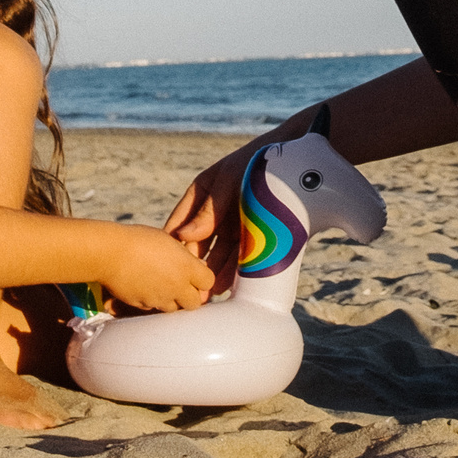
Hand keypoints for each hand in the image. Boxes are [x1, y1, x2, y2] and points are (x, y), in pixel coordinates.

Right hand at [100, 224, 215, 311]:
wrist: (110, 253)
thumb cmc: (139, 240)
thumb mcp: (168, 241)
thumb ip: (185, 257)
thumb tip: (197, 266)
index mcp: (187, 268)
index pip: (209, 282)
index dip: (202, 279)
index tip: (195, 274)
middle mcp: (177, 287)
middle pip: (195, 303)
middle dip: (190, 296)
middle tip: (180, 285)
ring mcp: (161, 299)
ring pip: (175, 309)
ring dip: (171, 301)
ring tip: (160, 286)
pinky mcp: (144, 306)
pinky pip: (154, 309)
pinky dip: (152, 302)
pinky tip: (144, 288)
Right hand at [164, 140, 264, 294]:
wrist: (296, 162)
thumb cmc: (255, 164)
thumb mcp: (228, 182)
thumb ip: (208, 210)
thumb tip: (183, 237)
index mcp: (201, 194)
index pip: (178, 223)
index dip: (170, 244)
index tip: (162, 265)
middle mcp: (214, 212)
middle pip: (198, 243)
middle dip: (192, 266)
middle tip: (187, 289)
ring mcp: (233, 224)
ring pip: (218, 253)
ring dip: (211, 273)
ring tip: (205, 295)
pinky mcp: (253, 234)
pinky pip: (240, 256)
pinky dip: (232, 271)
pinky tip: (225, 286)